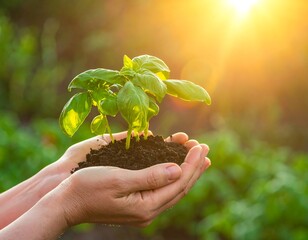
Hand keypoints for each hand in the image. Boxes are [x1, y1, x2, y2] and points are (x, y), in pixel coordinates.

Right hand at [55, 133, 209, 226]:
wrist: (67, 202)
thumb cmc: (88, 187)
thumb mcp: (119, 180)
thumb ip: (150, 177)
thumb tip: (178, 169)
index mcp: (146, 206)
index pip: (178, 183)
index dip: (191, 164)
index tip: (200, 146)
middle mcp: (148, 210)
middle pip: (180, 187)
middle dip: (194, 167)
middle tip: (205, 149)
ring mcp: (143, 209)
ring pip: (173, 189)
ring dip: (187, 172)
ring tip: (199, 159)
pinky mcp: (137, 204)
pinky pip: (162, 190)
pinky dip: (173, 177)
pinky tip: (177, 168)